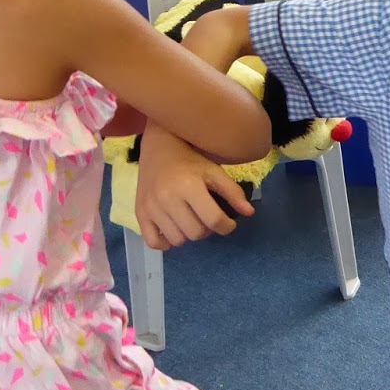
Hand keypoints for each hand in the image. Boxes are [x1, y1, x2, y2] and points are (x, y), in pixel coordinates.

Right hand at [136, 126, 254, 249]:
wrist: (159, 146)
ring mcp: (151, 207)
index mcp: (189, 186)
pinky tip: (173, 230)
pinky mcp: (140, 212)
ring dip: (188, 235)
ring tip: (190, 220)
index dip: (227, 226)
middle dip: (207, 230)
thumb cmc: (190, 160)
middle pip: (196, 233)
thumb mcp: (215, 171)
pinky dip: (165, 242)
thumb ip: (233, 192)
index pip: (213, 220)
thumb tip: (249, 212)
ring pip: (177, 240)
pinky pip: (153, 242)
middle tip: (207, 218)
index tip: (229, 223)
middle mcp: (167, 198)